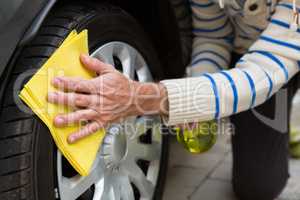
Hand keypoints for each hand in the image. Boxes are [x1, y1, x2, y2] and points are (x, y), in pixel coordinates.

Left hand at [48, 54, 167, 142]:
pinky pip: (91, 129)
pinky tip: (71, 138)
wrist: (137, 99)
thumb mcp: (110, 70)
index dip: (67, 83)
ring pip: (82, 115)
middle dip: (63, 99)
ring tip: (57, 120)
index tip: (56, 82)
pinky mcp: (103, 121)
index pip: (80, 84)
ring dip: (69, 118)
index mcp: (99, 86)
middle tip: (51, 99)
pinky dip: (81, 134)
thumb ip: (95, 64)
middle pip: (78, 100)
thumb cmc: (124, 85)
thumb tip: (82, 57)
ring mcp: (100, 112)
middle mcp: (99, 100)